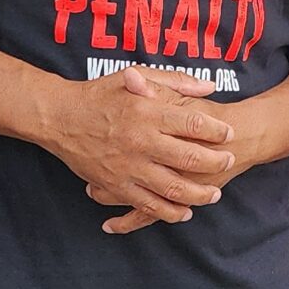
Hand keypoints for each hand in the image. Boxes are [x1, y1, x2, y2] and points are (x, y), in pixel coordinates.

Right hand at [38, 68, 234, 230]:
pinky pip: (148, 205)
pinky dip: (169, 212)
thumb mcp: (136, 76)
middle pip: (189, 158)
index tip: (229, 134)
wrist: (59, 117)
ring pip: (172, 188)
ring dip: (198, 195)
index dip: (216, 131)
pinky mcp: (116, 186)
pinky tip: (184, 212)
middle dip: (215, 163)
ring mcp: (128, 167)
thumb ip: (174, 81)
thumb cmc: (99, 94)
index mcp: (147, 112)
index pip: (193, 124)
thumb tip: (209, 86)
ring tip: (213, 194)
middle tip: (229, 161)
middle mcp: (140, 142)